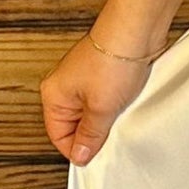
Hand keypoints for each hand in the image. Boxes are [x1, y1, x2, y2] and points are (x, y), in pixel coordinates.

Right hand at [39, 32, 157, 165]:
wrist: (136, 31)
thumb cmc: (113, 59)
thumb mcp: (101, 109)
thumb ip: (90, 136)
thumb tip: (81, 154)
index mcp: (53, 94)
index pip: (59, 136)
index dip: (78, 149)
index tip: (96, 157)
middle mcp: (64, 87)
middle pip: (74, 126)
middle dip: (94, 134)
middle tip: (111, 134)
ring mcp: (83, 80)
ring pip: (91, 114)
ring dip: (107, 119)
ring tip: (119, 114)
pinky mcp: (102, 75)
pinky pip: (105, 101)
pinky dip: (116, 106)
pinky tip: (126, 104)